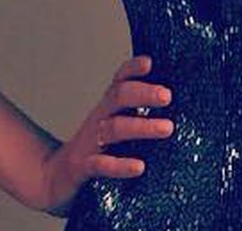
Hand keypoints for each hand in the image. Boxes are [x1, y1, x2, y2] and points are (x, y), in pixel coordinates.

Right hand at [31, 54, 174, 215]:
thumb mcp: (117, 129)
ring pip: (115, 129)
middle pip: (119, 97)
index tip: (150, 63)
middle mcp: (99, 119)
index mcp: (109, 107)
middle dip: (143, 93)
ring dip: (141, 126)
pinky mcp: (83, 168)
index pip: (120, 81)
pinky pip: (101, 165)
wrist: (54, 179)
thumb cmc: (97, 151)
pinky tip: (139, 167)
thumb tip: (187, 108)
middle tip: (167, 96)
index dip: (133, 69)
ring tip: (167, 128)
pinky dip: (120, 165)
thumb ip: (142, 116)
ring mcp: (90, 143)